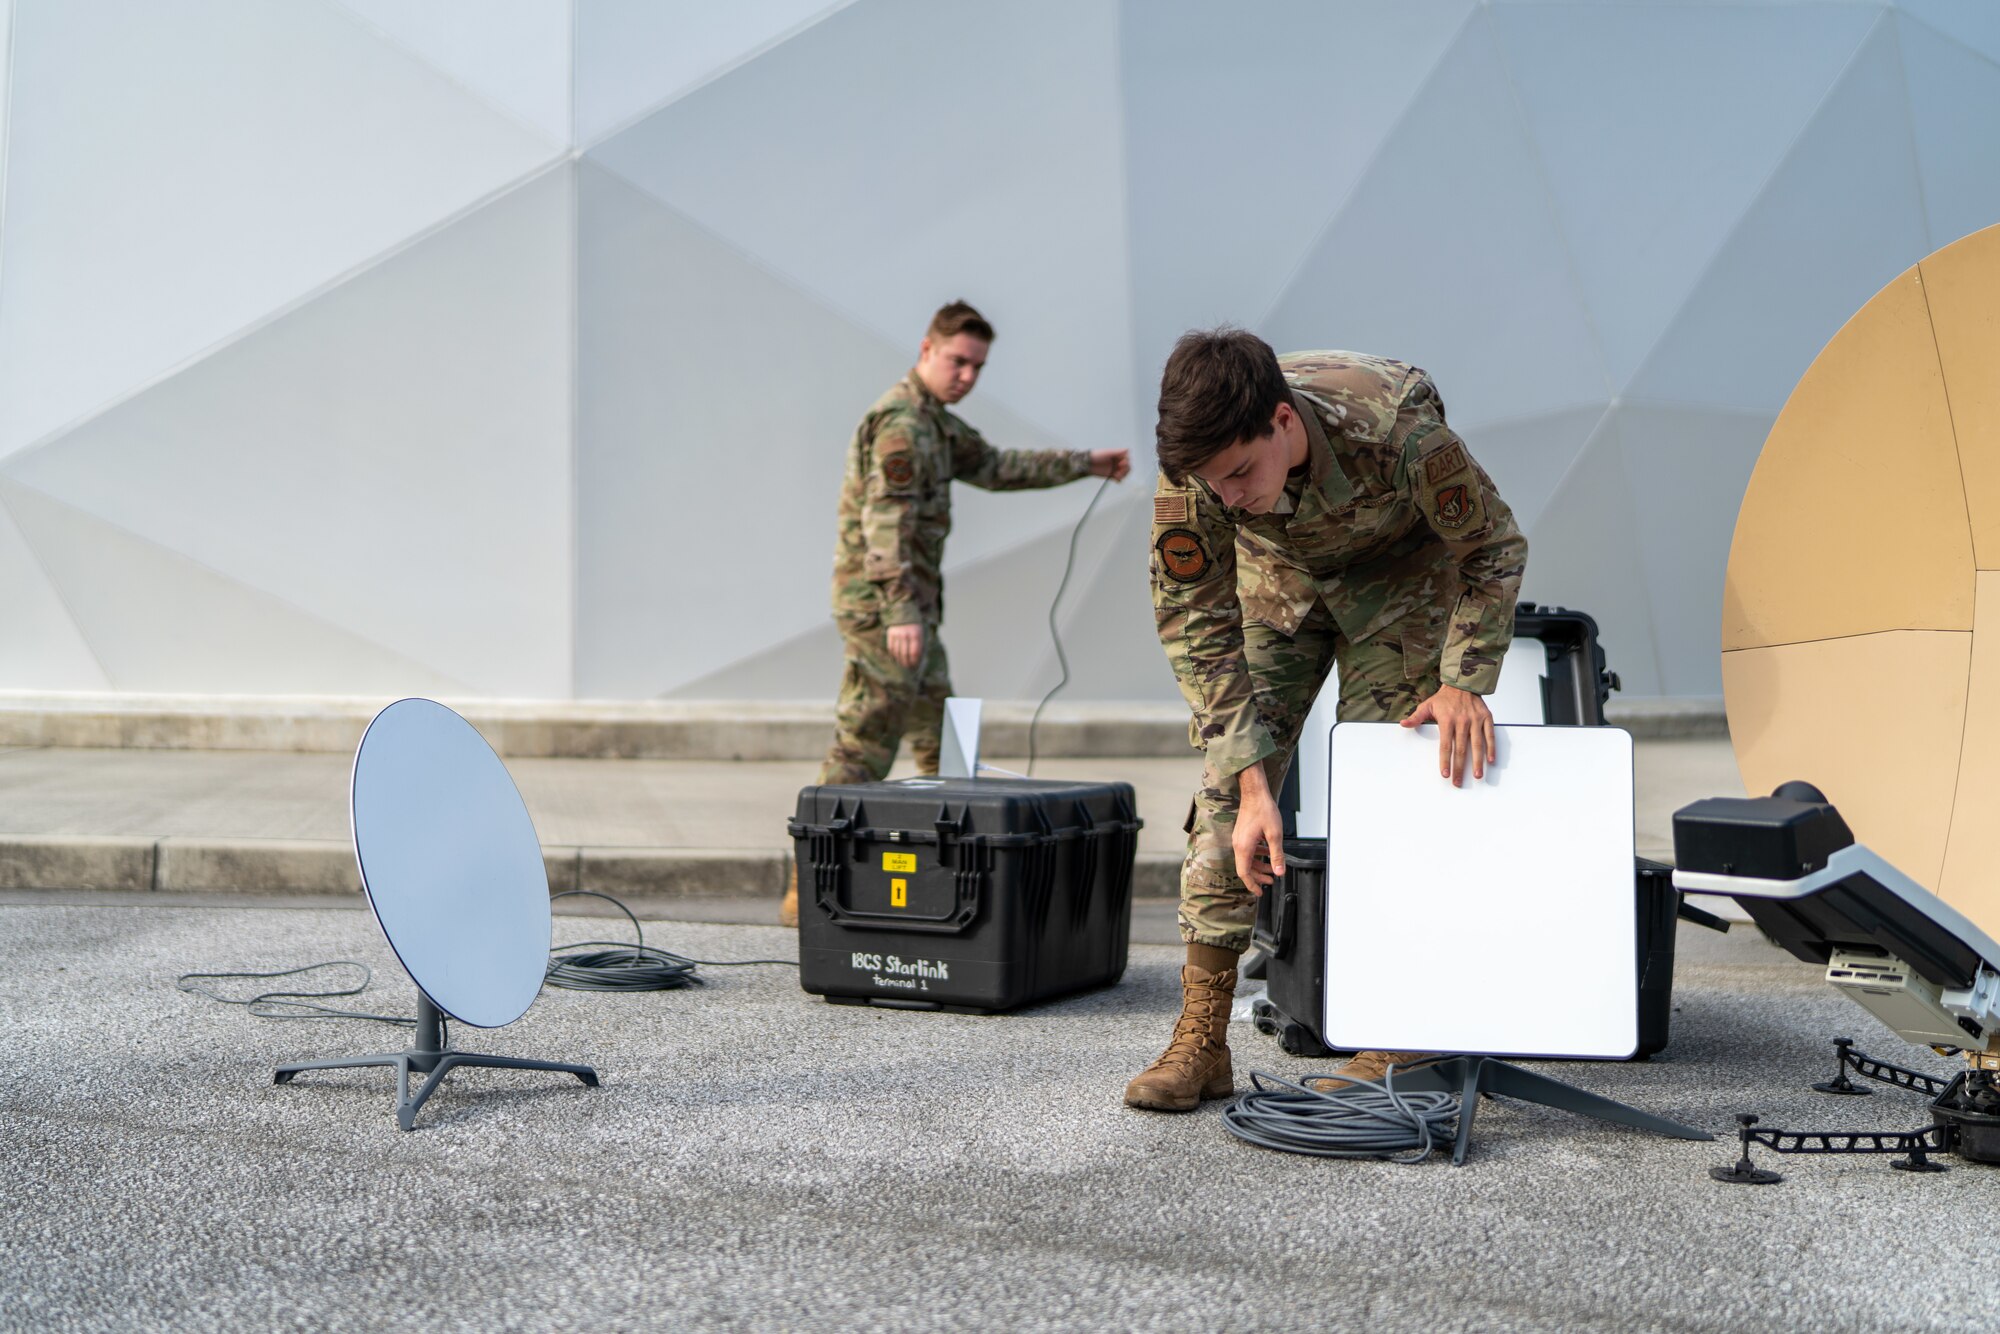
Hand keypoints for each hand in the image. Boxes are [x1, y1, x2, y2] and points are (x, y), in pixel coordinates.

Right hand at [886, 623, 923, 668]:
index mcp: (916, 634)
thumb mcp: (920, 632)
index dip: (914, 662)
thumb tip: (917, 659)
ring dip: (899, 661)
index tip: (914, 666)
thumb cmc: (914, 625)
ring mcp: (897, 634)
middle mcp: (906, 635)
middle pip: (905, 654)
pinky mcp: (890, 634)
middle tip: (908, 668)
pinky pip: (891, 648)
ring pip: (897, 652)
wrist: (903, 611)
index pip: (914, 653)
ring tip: (902, 665)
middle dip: (906, 663)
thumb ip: (919, 644)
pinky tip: (895, 659)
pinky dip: (893, 655)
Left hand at [1089, 448, 1130, 481]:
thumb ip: (1117, 452)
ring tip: (1117, 476)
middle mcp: (1117, 462)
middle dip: (1126, 469)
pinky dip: (1119, 480)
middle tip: (1119, 470)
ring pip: (1124, 473)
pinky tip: (1117, 480)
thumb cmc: (1096, 455)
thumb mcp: (1107, 452)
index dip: (1126, 461)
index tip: (1121, 462)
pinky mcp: (1111, 475)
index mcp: (1117, 455)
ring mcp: (1114, 468)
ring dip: (1123, 475)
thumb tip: (1127, 450)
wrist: (1087, 463)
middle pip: (1128, 466)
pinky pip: (1118, 479)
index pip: (1127, 458)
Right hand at [1230, 761, 1285, 894]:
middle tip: (1270, 881)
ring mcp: (1239, 839)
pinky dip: (1257, 855)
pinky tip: (1267, 852)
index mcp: (1244, 847)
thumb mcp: (1275, 835)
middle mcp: (1238, 845)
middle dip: (1258, 876)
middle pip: (1246, 868)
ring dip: (1259, 865)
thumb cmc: (1263, 810)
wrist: (1254, 793)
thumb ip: (1277, 855)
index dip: (1252, 885)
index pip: (1244, 873)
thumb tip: (1279, 872)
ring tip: (1271, 869)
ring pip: (1247, 859)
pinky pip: (1248, 850)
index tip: (1259, 893)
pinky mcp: (1242, 834)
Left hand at [1401, 685, 1494, 785]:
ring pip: (1477, 744)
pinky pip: (1490, 735)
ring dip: (1477, 761)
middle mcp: (1462, 721)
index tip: (1445, 774)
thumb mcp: (1427, 705)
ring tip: (1477, 775)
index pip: (1445, 745)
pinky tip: (1491, 760)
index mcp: (1447, 720)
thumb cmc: (1444, 698)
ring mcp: (1475, 720)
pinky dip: (1491, 747)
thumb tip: (1403, 724)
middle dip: (1460, 767)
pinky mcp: (1486, 717)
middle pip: (1461, 749)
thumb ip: (1416, 717)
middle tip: (1459, 782)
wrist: (1463, 683)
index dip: (1445, 761)